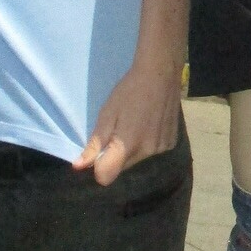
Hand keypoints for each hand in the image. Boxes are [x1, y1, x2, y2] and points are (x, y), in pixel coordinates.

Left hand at [74, 54, 182, 184]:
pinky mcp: (171, 143)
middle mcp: (146, 152)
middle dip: (116, 156)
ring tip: (136, 124)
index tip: (99, 151)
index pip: (106, 176)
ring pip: (137, 160)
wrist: (161, 73)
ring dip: (132, 149)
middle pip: (121, 168)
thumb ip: (94, 143)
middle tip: (118, 130)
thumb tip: (79, 166)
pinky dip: (147, 143)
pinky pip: (151, 152)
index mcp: (127, 145)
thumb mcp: (106, 114)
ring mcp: (161, 149)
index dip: (99, 167)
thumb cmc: (129, 90)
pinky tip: (150, 124)